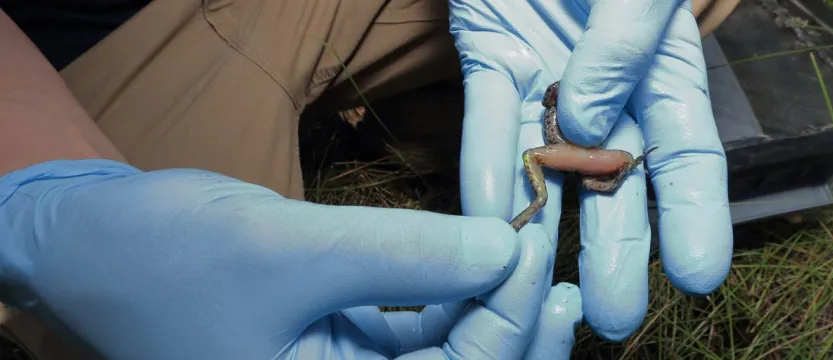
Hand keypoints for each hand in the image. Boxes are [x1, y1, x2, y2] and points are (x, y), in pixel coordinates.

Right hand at [0, 159, 581, 358]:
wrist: (97, 244)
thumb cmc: (167, 257)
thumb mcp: (286, 251)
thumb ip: (401, 255)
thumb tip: (504, 247)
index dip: (505, 321)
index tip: (532, 250)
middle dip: (512, 323)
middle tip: (549, 261)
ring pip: (446, 352)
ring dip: (491, 306)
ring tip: (531, 255)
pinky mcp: (344, 342)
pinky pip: (418, 330)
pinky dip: (452, 294)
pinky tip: (482, 259)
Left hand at [450, 0, 732, 340]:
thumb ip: (627, 45)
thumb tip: (595, 125)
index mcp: (665, 70)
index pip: (689, 155)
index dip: (696, 217)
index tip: (700, 276)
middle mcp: (608, 90)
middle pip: (617, 182)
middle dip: (616, 249)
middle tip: (613, 313)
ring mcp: (548, 81)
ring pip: (549, 167)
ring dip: (546, 230)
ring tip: (542, 291)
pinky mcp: (492, 62)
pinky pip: (489, 121)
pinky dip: (487, 165)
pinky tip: (489, 218)